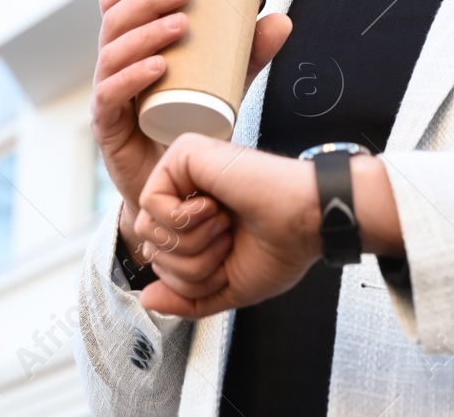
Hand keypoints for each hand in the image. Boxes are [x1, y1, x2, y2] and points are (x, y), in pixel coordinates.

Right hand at [91, 0, 290, 248]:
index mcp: (129, 48)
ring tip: (179, 25)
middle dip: (145, 0)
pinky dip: (133, 77)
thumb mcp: (221, 84)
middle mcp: (111, 68)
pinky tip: (159, 67)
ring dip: (144, 34)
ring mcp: (106, 97)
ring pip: (111, 54)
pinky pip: (111, 96)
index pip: (117, 5)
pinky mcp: (108, 128)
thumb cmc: (188, 125)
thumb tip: (281, 19)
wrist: (171, 188)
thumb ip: (246, 55)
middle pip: (114, 22)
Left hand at [133, 135, 321, 318]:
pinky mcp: (184, 153)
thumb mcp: (225, 287)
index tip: (226, 260)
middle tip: (227, 242)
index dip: (187, 278)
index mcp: (194, 220)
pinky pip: (150, 201)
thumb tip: (147, 299)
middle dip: (189, 265)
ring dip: (191, 242)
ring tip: (224, 225)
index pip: (158, 257)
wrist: (306, 222)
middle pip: (149, 245)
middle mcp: (185, 191)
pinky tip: (215, 207)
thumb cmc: (280, 248)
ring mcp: (183, 170)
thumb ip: (184, 298)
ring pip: (147, 227)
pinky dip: (185, 219)